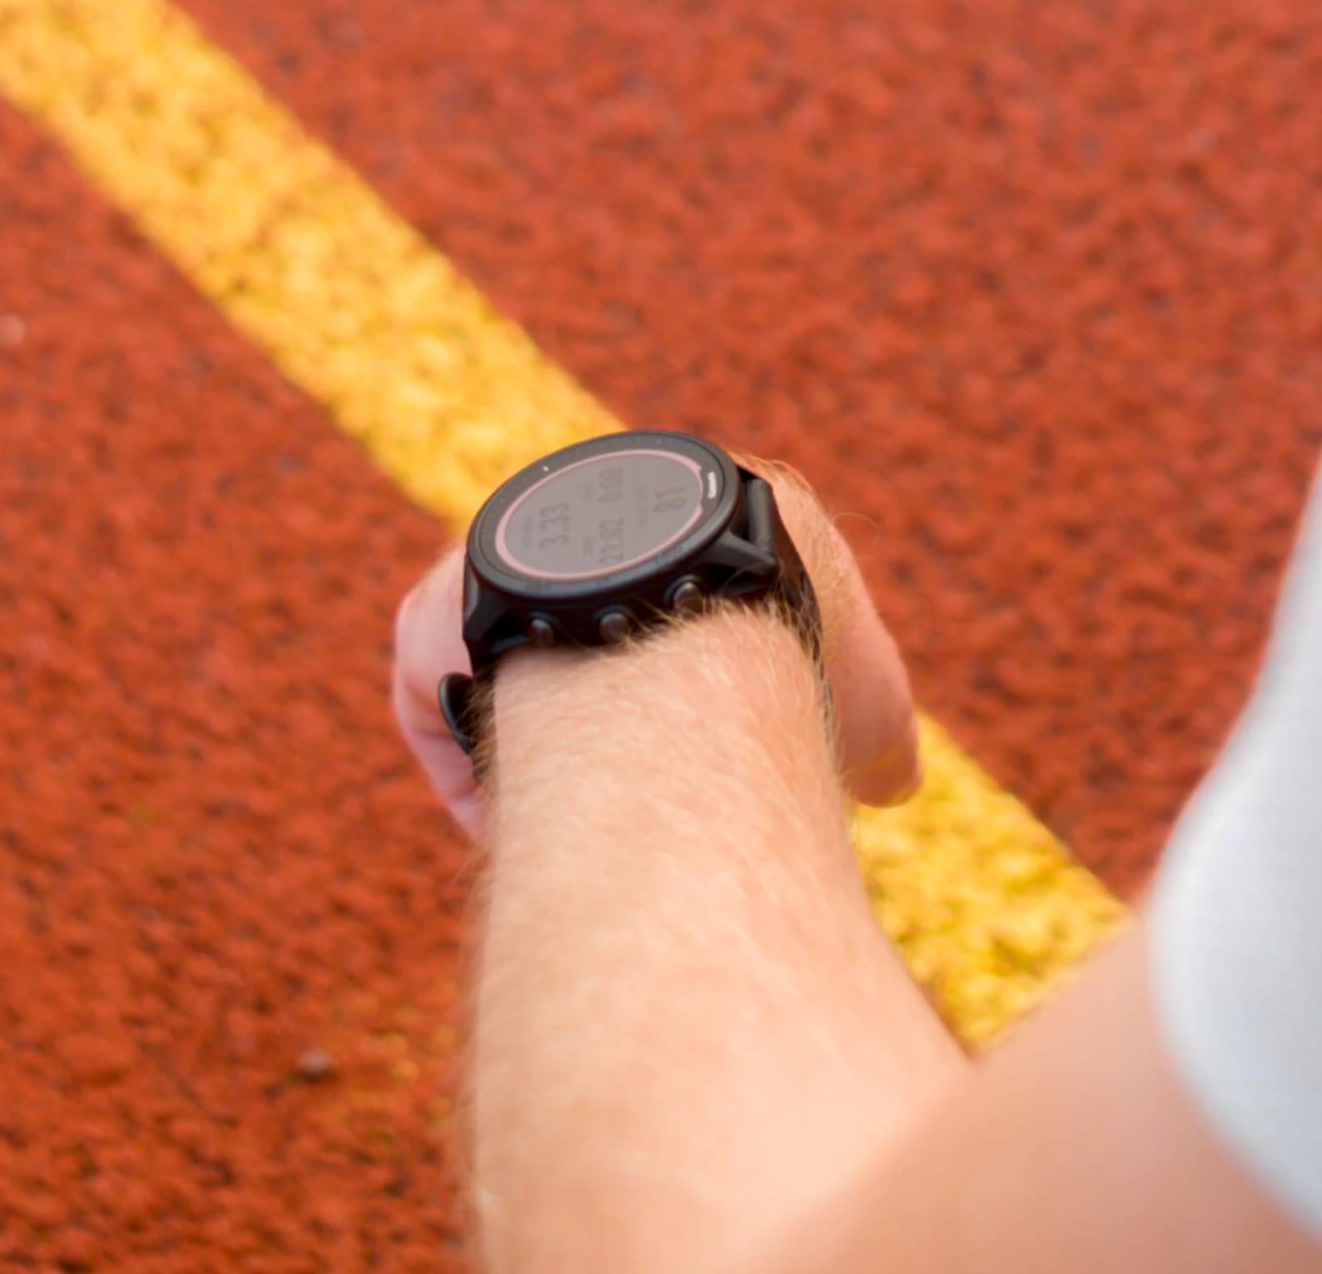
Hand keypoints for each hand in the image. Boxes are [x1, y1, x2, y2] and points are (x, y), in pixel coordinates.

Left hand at [386, 457, 922, 841]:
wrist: (693, 619)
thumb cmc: (796, 656)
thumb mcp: (870, 701)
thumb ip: (873, 733)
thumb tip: (888, 778)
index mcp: (702, 502)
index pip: (688, 594)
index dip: (700, 683)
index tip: (705, 753)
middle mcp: (593, 505)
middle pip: (587, 622)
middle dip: (602, 707)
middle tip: (622, 790)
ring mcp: (507, 546)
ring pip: (500, 651)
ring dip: (523, 736)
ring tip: (554, 816)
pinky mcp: (441, 600)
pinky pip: (433, 682)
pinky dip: (459, 759)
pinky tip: (498, 819)